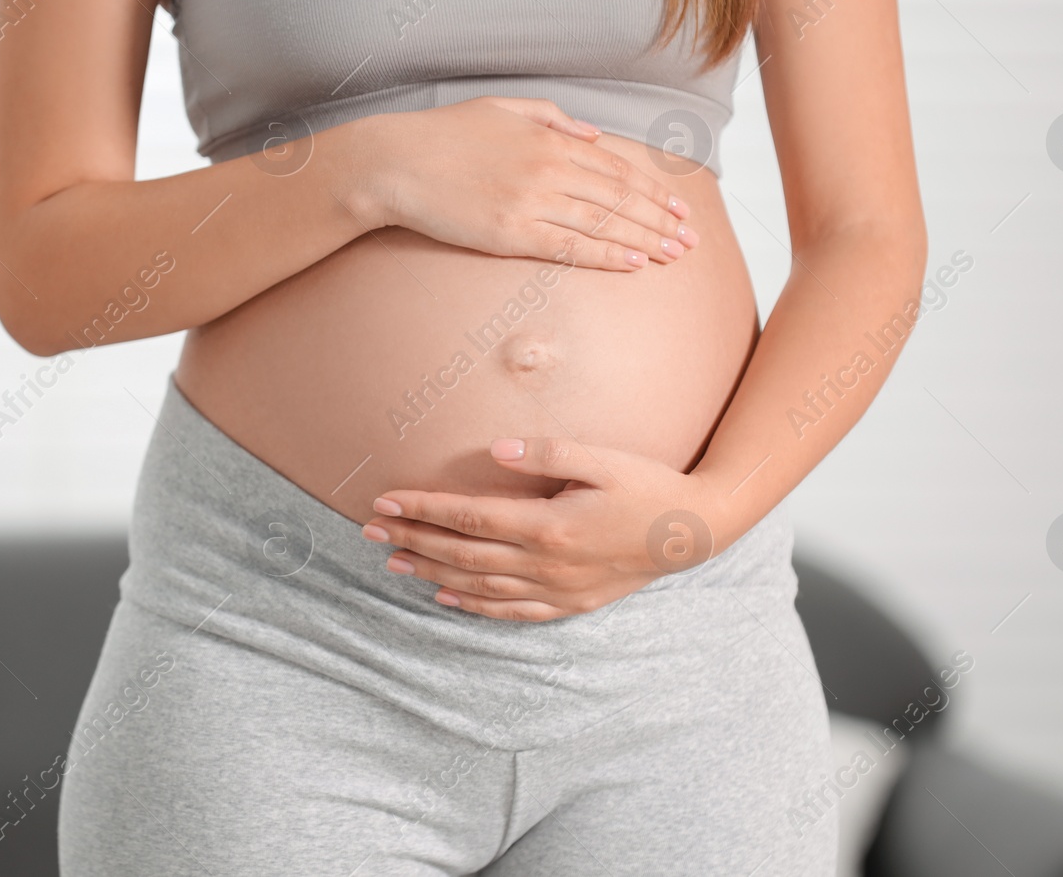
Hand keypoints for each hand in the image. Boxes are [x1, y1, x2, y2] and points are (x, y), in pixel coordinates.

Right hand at [350, 97, 699, 271]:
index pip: (617, 169)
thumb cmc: (442, 135)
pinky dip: (607, 255)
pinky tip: (635, 262)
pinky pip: (571, 248)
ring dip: (645, 239)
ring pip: (604, 223)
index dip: (653, 190)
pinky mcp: (511, 233)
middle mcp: (550, 169)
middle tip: (692, 239)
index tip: (679, 207)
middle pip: (620, 198)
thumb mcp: (501, 108)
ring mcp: (532, 202)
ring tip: (674, 255)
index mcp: (550, 140)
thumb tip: (591, 135)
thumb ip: (551, 118)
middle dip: (661, 219)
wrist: (395, 163)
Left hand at [362, 437, 733, 620]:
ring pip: (479, 586)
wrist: (693, 530)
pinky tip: (448, 597)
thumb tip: (496, 452)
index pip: (468, 518)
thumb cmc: (647, 484)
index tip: (384, 502)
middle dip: (412, 541)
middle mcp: (546, 564)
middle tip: (369, 532)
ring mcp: (558, 589)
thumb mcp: (602, 458)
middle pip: (463, 554)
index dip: (422, 510)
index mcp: (549, 526)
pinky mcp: (571, 603)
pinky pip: (511, 611)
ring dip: (432, 574)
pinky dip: (474, 606)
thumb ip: (548, 453)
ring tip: (393, 563)